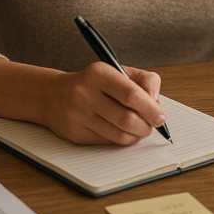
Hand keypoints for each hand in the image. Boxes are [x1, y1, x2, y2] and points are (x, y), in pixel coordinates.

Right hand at [43, 62, 165, 144]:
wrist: (54, 95)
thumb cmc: (93, 83)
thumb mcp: (118, 71)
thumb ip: (144, 80)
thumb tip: (155, 102)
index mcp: (98, 74)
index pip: (130, 94)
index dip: (150, 108)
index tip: (160, 116)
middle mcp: (84, 94)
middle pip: (126, 118)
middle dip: (146, 125)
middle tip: (152, 125)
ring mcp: (77, 115)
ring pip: (118, 134)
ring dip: (136, 135)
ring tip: (141, 129)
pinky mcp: (75, 133)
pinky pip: (107, 141)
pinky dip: (122, 140)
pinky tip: (125, 133)